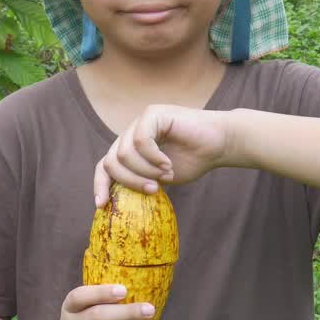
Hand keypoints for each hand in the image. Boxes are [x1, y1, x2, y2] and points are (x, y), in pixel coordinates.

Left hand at [93, 105, 235, 206]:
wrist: (219, 143)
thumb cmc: (194, 160)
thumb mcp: (161, 178)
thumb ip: (140, 182)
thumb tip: (116, 199)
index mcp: (131, 148)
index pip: (105, 165)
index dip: (100, 185)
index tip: (101, 205)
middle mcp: (132, 133)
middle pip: (110, 161)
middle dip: (129, 181)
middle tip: (153, 190)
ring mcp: (140, 121)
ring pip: (124, 154)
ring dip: (145, 171)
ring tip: (166, 174)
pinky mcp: (152, 114)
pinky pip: (141, 141)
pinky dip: (154, 158)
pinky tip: (168, 163)